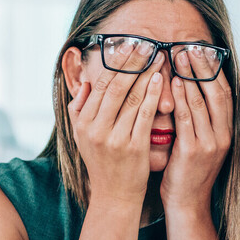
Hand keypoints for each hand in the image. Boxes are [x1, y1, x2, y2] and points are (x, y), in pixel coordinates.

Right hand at [68, 46, 165, 205]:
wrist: (114, 196)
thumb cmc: (102, 163)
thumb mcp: (81, 137)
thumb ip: (78, 109)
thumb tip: (83, 82)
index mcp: (83, 123)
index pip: (99, 85)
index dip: (114, 63)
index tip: (127, 46)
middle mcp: (96, 129)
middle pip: (115, 87)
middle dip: (132, 63)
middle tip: (146, 43)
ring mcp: (115, 139)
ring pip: (131, 98)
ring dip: (146, 74)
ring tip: (157, 56)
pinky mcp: (134, 147)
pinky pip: (144, 115)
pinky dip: (153, 95)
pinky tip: (160, 80)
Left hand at [160, 48, 233, 211]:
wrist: (187, 205)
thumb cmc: (187, 173)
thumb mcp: (199, 143)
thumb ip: (197, 120)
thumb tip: (187, 91)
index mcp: (227, 132)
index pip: (224, 93)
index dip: (213, 70)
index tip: (202, 50)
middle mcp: (223, 135)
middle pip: (216, 92)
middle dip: (203, 68)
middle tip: (189, 47)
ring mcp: (210, 144)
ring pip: (202, 102)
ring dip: (189, 77)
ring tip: (178, 56)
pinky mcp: (193, 152)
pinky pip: (187, 119)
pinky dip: (180, 98)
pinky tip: (172, 82)